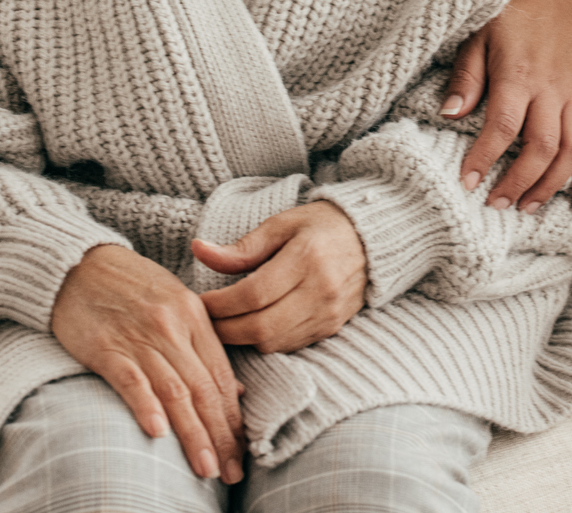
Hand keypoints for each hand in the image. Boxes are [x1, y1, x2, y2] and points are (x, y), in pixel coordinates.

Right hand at [51, 244, 244, 484]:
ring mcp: (139, 338)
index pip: (220, 376)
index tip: (243, 450)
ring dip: (192, 434)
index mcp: (194, 316)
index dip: (233, 417)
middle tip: (232, 470)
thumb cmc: (131, 287)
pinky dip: (146, 407)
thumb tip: (237, 391)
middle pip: (203, 389)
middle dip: (220, 435)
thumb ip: (205, 346)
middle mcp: (172, 328)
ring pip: (174, 392)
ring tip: (207, 466)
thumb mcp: (177, 304)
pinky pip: (130, 380)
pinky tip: (157, 433)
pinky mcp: (105, 347)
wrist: (78, 264)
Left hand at [195, 202, 366, 352]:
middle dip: (225, 329)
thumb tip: (199, 250)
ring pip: (273, 342)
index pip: (253, 294)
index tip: (199, 301)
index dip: (220, 304)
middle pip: (261, 326)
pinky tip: (253, 328)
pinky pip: (289, 346)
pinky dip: (265, 342)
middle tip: (205, 321)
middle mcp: (321, 290)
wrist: (372, 239)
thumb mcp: (281, 224)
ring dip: (242, 339)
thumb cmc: (322, 226)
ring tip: (225, 324)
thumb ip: (242, 246)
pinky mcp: (332, 327)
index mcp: (307, 257)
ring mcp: (329, 313)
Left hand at [444, 0, 571, 212]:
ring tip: (527, 206)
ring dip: (550, 184)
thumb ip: (467, 76)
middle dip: (519, 182)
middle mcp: (552, 88)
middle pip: (541, 147)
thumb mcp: (480, 34)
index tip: (467, 182)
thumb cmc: (514, 10)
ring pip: (571, 150)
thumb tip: (449, 114)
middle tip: (496, 204)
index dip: (484, 158)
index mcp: (520, 73)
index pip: (503, 126)